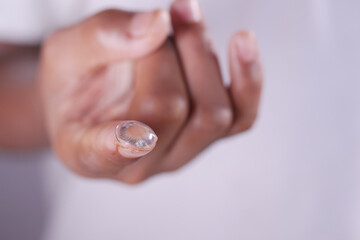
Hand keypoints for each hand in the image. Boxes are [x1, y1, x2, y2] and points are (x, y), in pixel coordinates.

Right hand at [40, 0, 262, 183]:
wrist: (98, 93)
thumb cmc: (76, 79)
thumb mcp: (68, 50)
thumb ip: (105, 37)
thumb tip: (156, 27)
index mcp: (87, 153)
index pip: (107, 155)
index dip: (120, 144)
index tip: (131, 132)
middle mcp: (139, 165)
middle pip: (171, 110)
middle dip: (168, 52)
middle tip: (160, 20)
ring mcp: (179, 153)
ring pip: (212, 113)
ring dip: (202, 54)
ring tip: (184, 18)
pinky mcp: (207, 136)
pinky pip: (241, 116)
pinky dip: (247, 79)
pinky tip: (242, 44)